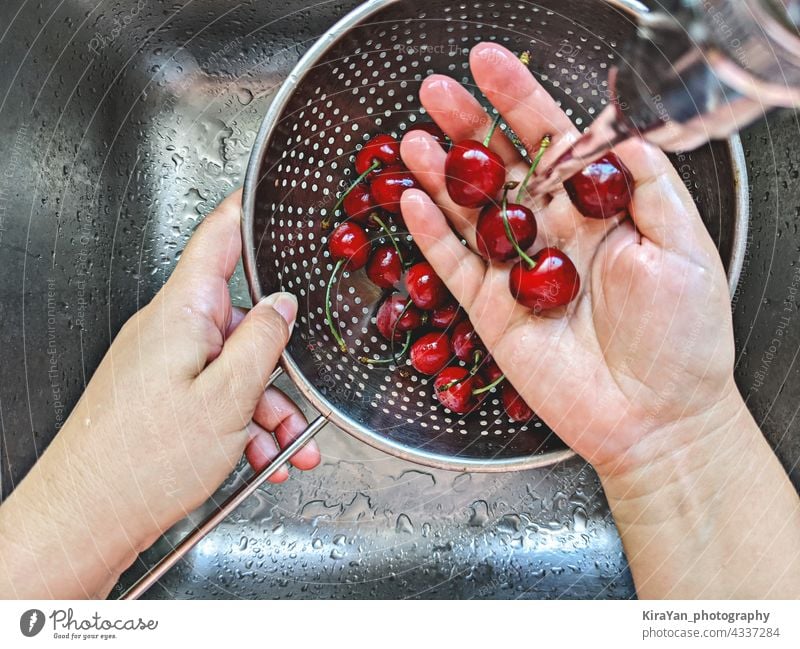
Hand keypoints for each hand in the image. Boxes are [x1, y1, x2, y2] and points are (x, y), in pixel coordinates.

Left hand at [0, 190, 319, 597]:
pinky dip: (243, 423)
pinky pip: (215, 393)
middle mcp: (168, 330)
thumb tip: (283, 306)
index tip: (269, 194)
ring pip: (234, 367)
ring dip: (266, 407)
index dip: (247, 211)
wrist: (87, 518)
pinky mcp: (160, 394)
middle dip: (278, 364)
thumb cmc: (142, 462)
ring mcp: (163, 363)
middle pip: (241, 322)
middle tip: (298, 407)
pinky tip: (261, 455)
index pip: (217, 237)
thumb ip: (263, 342)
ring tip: (282, 451)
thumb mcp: (228, 397)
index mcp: (181, 313)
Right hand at [399, 43, 736, 474]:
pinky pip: (455, 267)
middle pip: (502, 170)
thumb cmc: (684, 339)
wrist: (658, 417)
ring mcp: (518, 273)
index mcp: (600, 212)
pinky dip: (431, 236)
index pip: (554, 142)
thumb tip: (619, 131)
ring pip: (470, 213)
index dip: (520, 101)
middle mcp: (554, 234)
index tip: (489, 65)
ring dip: (441, 175)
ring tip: (414, 138)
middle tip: (436, 91)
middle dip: (469, 128)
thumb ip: (648, 184)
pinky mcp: (493, 312)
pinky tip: (412, 201)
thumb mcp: (684, 247)